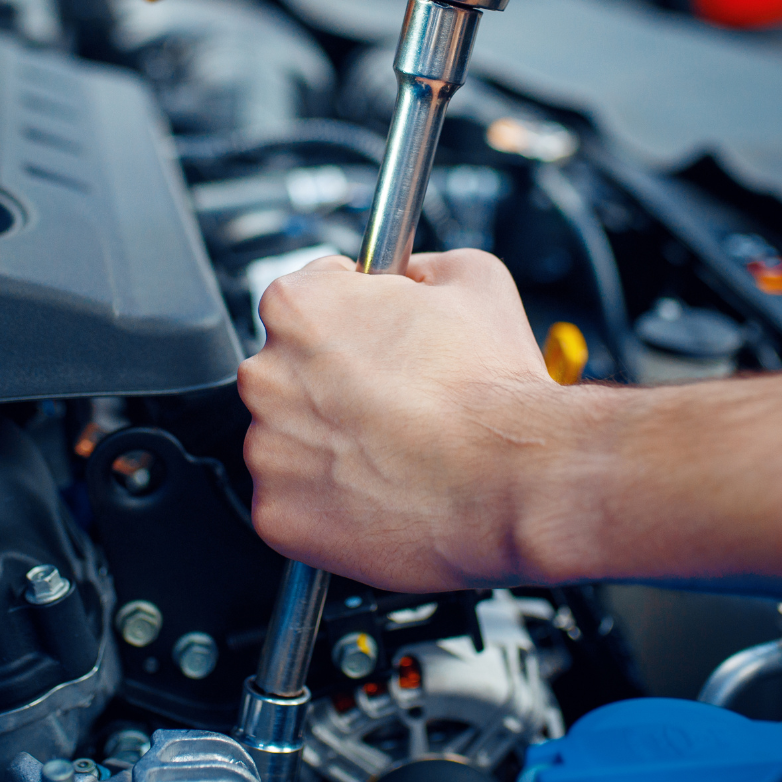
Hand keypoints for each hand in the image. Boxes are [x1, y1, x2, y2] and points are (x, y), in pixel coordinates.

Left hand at [239, 250, 581, 591]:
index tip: (379, 344)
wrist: (516, 478)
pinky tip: (377, 491)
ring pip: (287, 442)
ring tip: (391, 451)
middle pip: (290, 374)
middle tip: (393, 403)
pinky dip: (327, 504)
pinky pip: (292, 504)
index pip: (308, 301)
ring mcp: (265, 450)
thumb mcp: (473, 278)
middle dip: (334, 386)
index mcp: (297, 307)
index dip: (354, 321)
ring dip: (327, 446)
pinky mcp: (276, 515)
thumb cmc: (493, 389)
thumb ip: (419, 267)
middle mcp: (265, 375)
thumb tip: (411, 278)